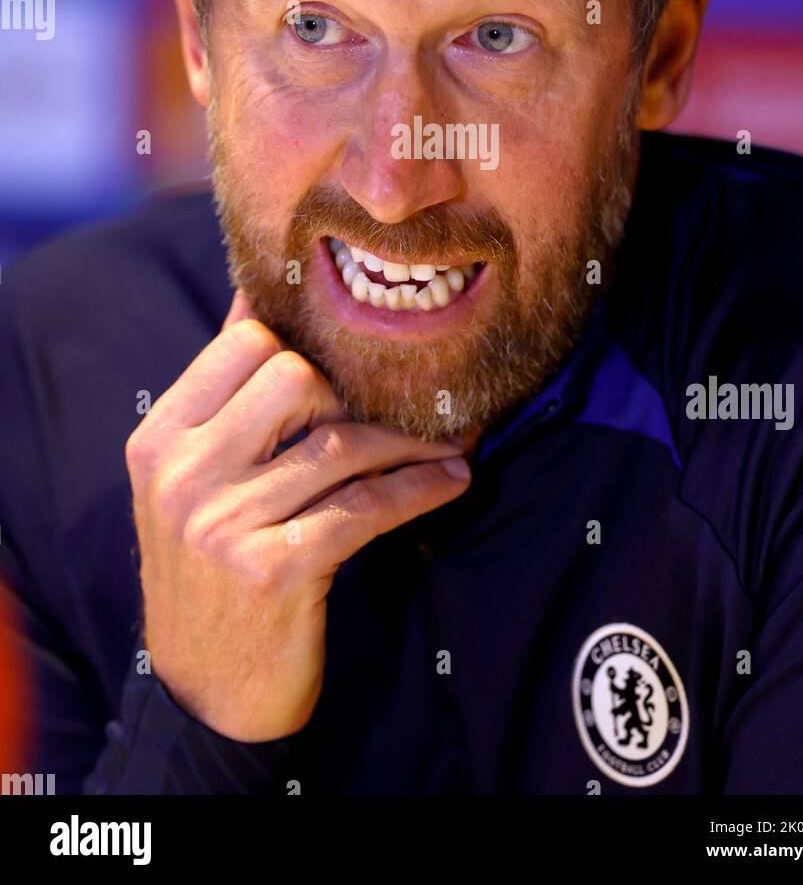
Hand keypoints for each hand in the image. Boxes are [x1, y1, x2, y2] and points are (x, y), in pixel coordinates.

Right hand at [125, 290, 471, 740]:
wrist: (207, 694)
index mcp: (160, 440)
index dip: (307, 342)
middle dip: (355, 392)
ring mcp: (224, 521)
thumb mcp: (194, 484)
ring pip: (340, 441)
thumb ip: (227, 401)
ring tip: (450, 445)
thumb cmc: (212, 572)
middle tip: (398, 411)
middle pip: (293, 377)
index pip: (244, 343)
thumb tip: (258, 299)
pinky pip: (366, 506)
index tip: (356, 357)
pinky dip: (419, 489)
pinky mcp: (275, 568)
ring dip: (409, 441)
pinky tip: (448, 483)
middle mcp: (183, 473)